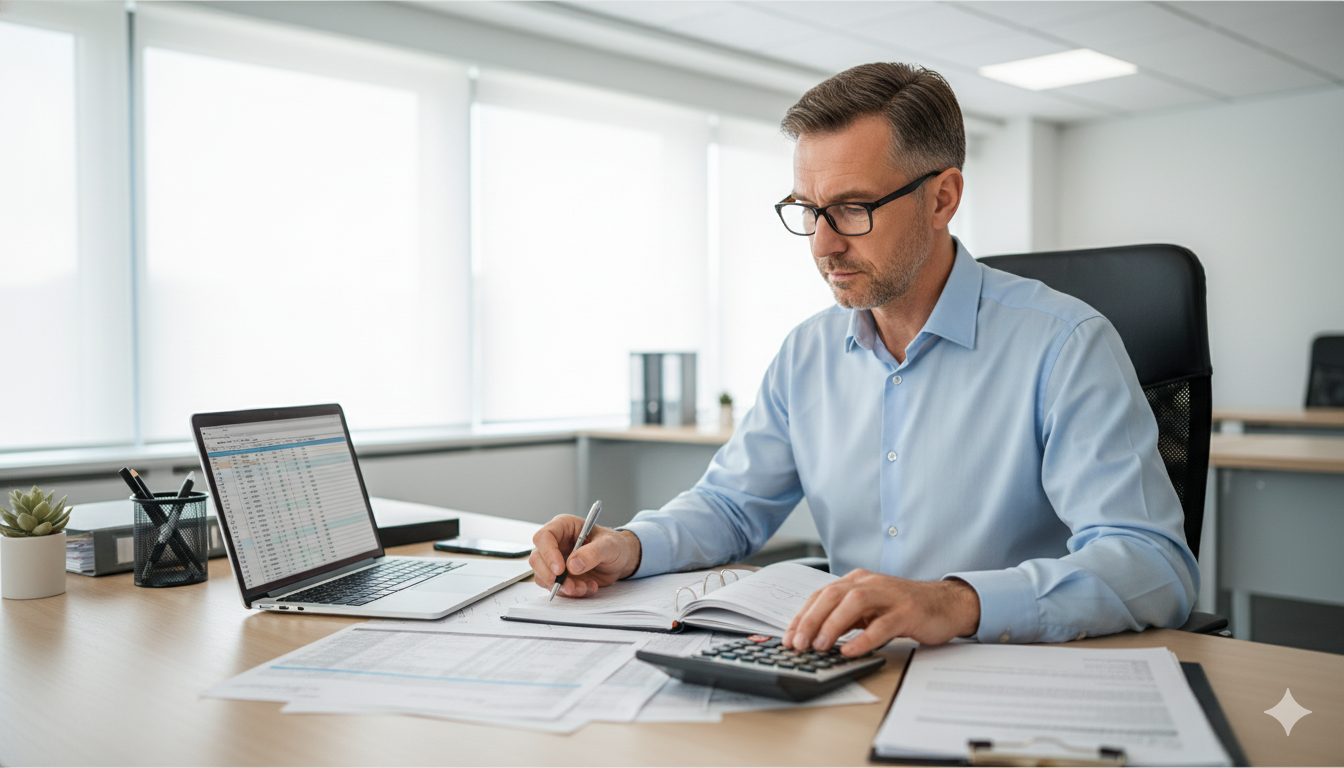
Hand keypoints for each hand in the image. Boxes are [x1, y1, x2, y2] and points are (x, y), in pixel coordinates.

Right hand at [528, 514, 641, 596]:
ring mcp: (555, 560)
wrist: (620, 561)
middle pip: (537, 559)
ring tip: (584, 587)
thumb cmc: (614, 546)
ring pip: (543, 576)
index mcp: (563, 526)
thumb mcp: (609, 545)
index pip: (544, 537)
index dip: (548, 553)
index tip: (560, 570)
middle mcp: (555, 543)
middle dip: (551, 576)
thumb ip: (593, 553)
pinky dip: (570, 592)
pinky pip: (555, 588)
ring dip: (562, 587)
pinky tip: (587, 587)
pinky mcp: (559, 576)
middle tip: (569, 586)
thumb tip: (572, 565)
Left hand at [782, 570, 979, 654]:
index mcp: (858, 581)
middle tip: (798, 643)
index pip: (822, 595)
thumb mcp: (870, 609)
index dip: (802, 616)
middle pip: (833, 595)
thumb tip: (814, 637)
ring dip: (833, 625)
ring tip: (819, 646)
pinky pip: (882, 624)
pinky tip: (850, 650)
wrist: (947, 604)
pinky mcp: (908, 612)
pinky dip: (864, 638)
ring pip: (854, 604)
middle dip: (811, 620)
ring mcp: (890, 596)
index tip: (788, 637)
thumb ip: (846, 617)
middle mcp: (871, 583)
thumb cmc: (905, 609)